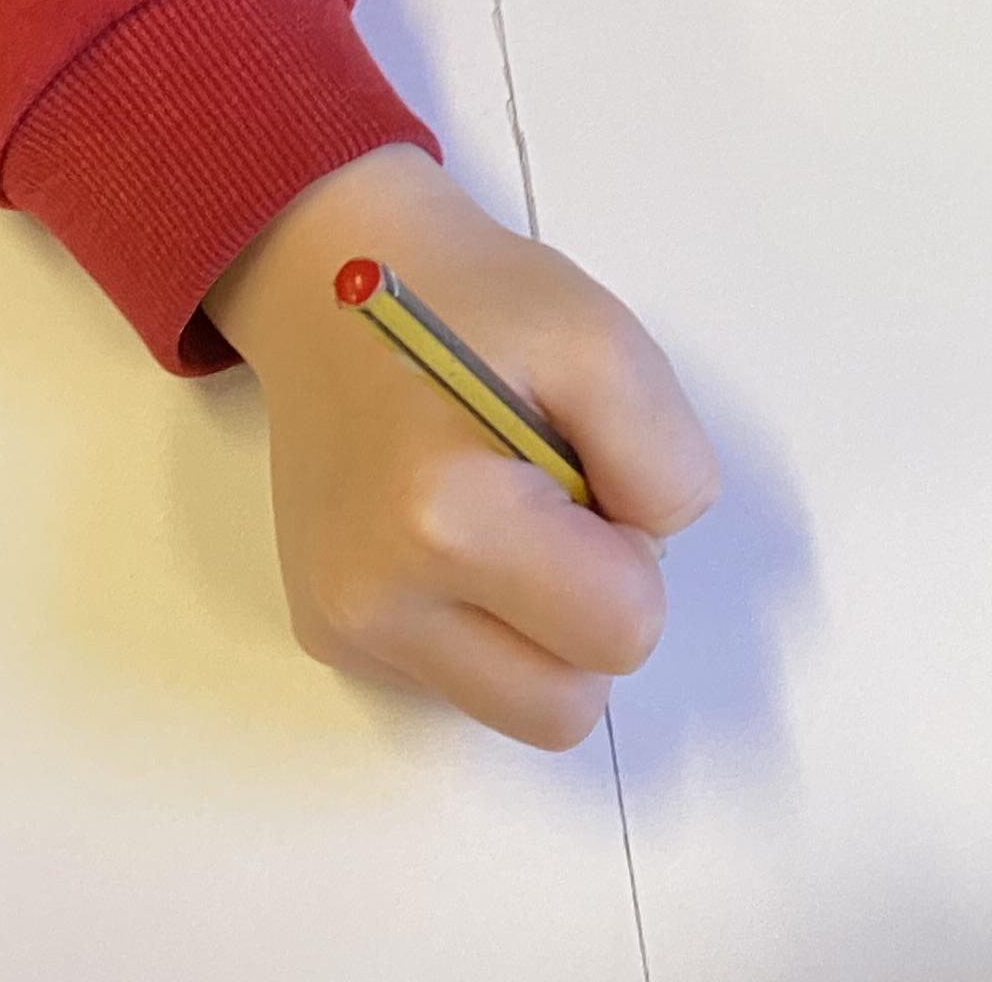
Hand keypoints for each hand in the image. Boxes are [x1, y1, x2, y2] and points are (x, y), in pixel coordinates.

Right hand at [207, 145, 716, 744]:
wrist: (334, 282)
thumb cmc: (477, 302)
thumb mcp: (606, 339)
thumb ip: (665, 460)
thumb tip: (649, 553)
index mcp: (445, 518)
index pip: (624, 631)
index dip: (633, 550)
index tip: (590, 473)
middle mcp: (377, 599)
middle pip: (566, 709)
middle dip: (591, 614)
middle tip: (560, 505)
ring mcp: (342, 628)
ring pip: (514, 709)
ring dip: (540, 630)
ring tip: (505, 516)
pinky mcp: (326, 634)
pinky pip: (457, 681)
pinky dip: (484, 622)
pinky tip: (456, 531)